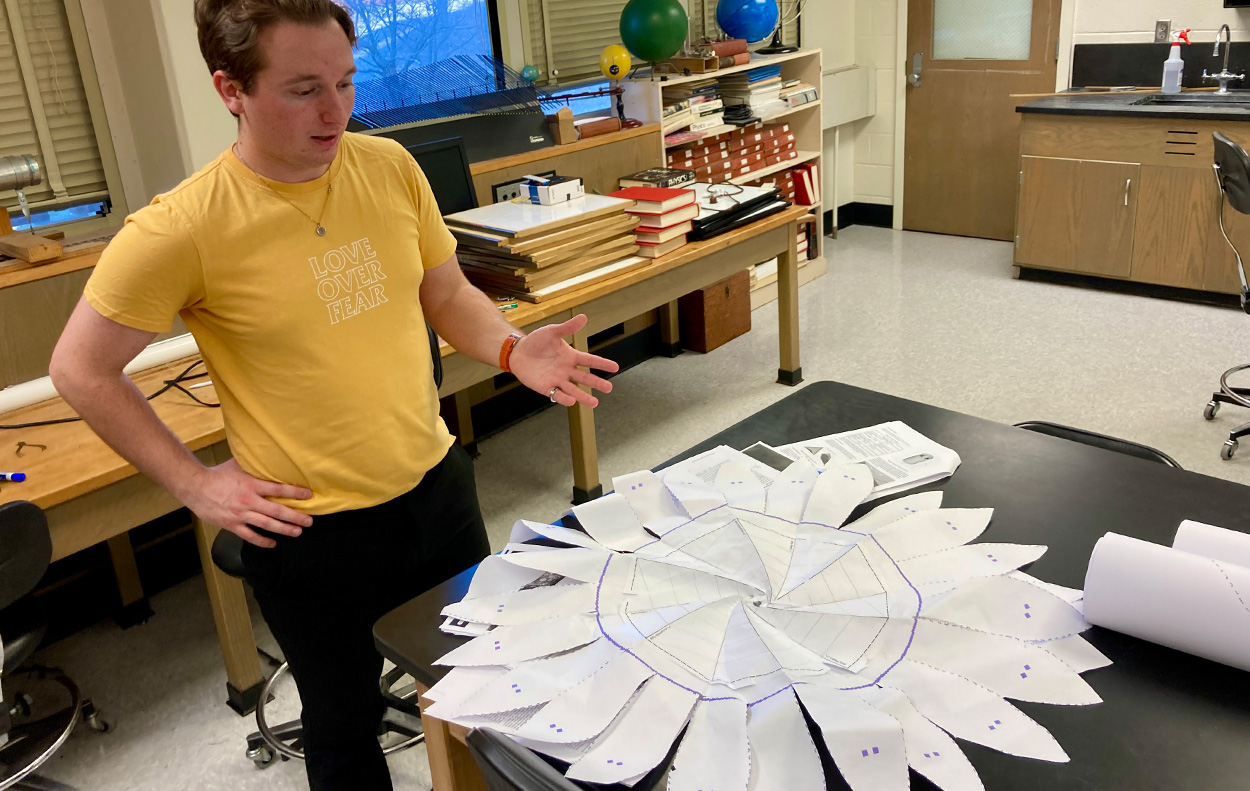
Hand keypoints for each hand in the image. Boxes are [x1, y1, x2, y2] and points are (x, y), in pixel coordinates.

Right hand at [184, 458, 313, 547]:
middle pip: (278, 511)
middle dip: (296, 517)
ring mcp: (240, 515)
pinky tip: (273, 543)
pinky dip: (262, 541)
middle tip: (309, 521)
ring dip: (284, 529)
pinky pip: (250, 536)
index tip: (309, 496)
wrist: (195, 486)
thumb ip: (255, 465)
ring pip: (267, 525)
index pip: (279, 490)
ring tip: (298, 532)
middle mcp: (249, 501)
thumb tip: (270, 457)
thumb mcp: (239, 465)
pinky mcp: (232, 524)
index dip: (296, 493)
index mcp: (252, 485)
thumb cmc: (218, 474)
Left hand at [509, 314, 619, 407]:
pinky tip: (572, 401)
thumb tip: (584, 317)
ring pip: (573, 389)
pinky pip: (557, 394)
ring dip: (583, 396)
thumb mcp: (552, 332)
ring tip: (594, 403)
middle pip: (585, 377)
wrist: (517, 352)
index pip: (589, 360)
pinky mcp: (546, 387)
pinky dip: (564, 398)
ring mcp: (557, 380)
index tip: (615, 367)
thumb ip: (568, 327)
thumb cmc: (536, 341)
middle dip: (597, 383)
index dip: (602, 363)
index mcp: (571, 356)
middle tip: (609, 388)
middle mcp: (567, 370)